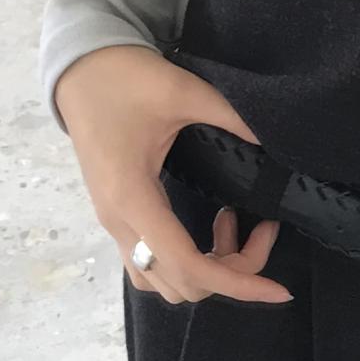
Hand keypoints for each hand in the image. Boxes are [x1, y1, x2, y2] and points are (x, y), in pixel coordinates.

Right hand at [53, 45, 292, 307]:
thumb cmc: (124, 79)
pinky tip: (212, 226)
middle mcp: (119, 223)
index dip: (239, 283)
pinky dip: (189, 261)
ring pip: (166, 282)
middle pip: (182, 284)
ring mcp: (114, 224)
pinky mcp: (119, 217)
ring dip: (209, 269)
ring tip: (235, 223)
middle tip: (262, 227)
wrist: (80, 71)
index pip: (189, 266)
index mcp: (133, 198)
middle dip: (233, 272)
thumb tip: (272, 145)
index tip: (280, 289)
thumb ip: (231, 118)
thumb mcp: (183, 91)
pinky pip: (153, 265)